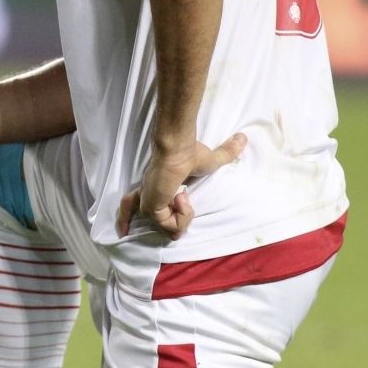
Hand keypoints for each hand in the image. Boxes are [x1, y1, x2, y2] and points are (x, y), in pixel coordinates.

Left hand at [115, 132, 247, 239]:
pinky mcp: (151, 209)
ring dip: (185, 215)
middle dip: (180, 220)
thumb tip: (243, 138)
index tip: (124, 228)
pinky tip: (181, 197)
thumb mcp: (211, 160)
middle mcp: (146, 197)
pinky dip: (183, 215)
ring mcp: (148, 204)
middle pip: (156, 223)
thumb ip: (226, 153)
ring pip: (169, 229)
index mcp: (154, 188)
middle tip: (184, 197)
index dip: (128, 217)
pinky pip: (171, 226)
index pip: (130, 205)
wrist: (178, 150)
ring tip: (183, 195)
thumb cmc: (190, 153)